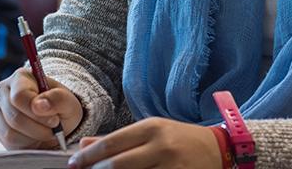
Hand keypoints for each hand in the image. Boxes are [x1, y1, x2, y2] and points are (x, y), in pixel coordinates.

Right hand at [0, 67, 82, 149]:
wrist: (57, 119)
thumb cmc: (61, 106)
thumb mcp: (68, 101)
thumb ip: (57, 99)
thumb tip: (38, 105)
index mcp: (20, 78)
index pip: (19, 97)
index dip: (36, 112)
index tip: (54, 119)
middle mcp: (4, 92)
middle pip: (14, 117)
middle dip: (38, 127)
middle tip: (54, 128)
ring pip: (10, 133)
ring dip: (34, 137)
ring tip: (47, 132)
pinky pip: (8, 143)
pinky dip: (27, 144)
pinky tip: (37, 136)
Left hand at [67, 117, 221, 168]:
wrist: (218, 150)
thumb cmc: (179, 140)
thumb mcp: (151, 132)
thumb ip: (118, 140)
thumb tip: (84, 145)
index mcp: (151, 128)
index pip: (112, 143)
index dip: (88, 157)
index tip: (73, 165)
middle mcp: (161, 146)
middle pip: (117, 165)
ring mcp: (171, 167)